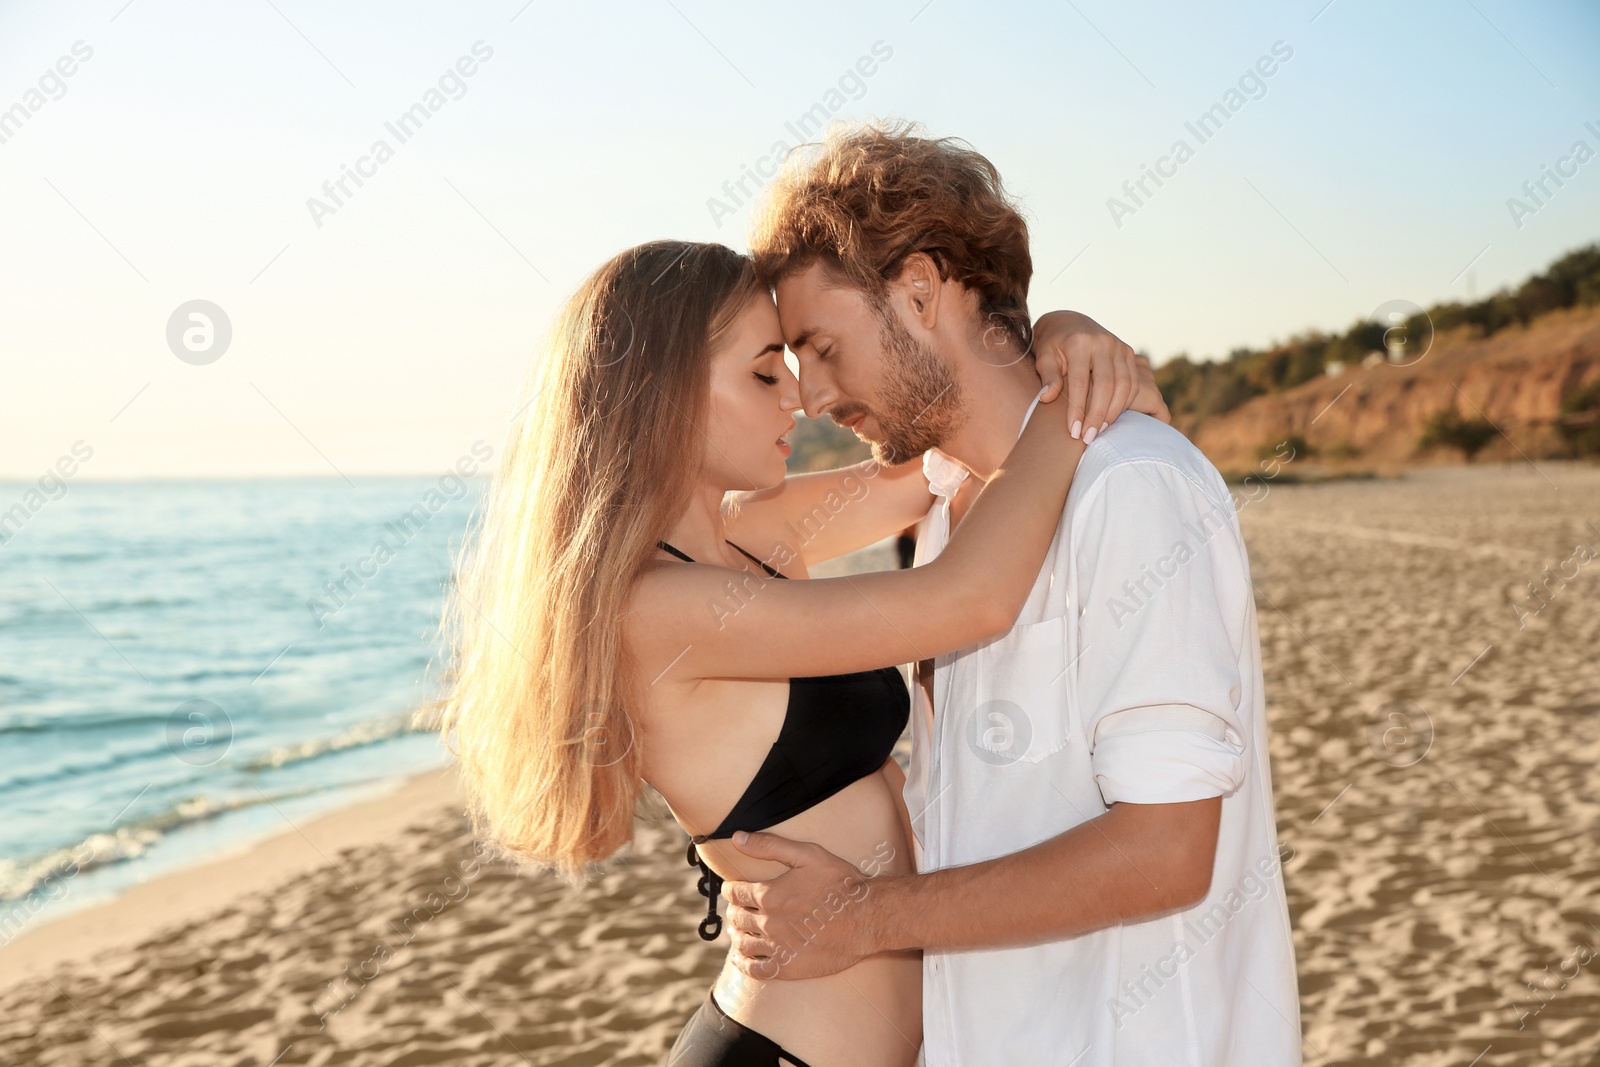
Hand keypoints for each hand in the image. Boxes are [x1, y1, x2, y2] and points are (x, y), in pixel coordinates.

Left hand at [722, 830, 879, 980]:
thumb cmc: (840, 883)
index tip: (732, 890)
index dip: (731, 890)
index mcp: (769, 895)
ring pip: (743, 944)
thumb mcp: (807, 855)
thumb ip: (769, 845)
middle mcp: (768, 923)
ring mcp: (777, 948)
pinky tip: (742, 959)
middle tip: (738, 910)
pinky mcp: (788, 968)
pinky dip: (744, 964)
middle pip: (737, 918)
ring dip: (737, 936)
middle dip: (735, 911)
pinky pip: (755, 970)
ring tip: (738, 933)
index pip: (735, 893)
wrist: (867, 918)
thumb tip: (737, 838)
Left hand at [1032, 310, 1171, 441]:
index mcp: (1079, 342)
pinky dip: (1124, 403)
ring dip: (1113, 412)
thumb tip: (1047, 397)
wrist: (1070, 323)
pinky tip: (1110, 419)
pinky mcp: (1128, 353)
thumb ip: (1048, 376)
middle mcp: (1103, 342)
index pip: (1080, 381)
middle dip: (1097, 415)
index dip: (1077, 409)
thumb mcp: (1044, 358)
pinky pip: (1133, 382)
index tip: (1073, 432)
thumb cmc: (1053, 346)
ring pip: (1124, 385)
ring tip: (1099, 432)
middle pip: (1106, 385)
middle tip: (1088, 438)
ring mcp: (1119, 346)